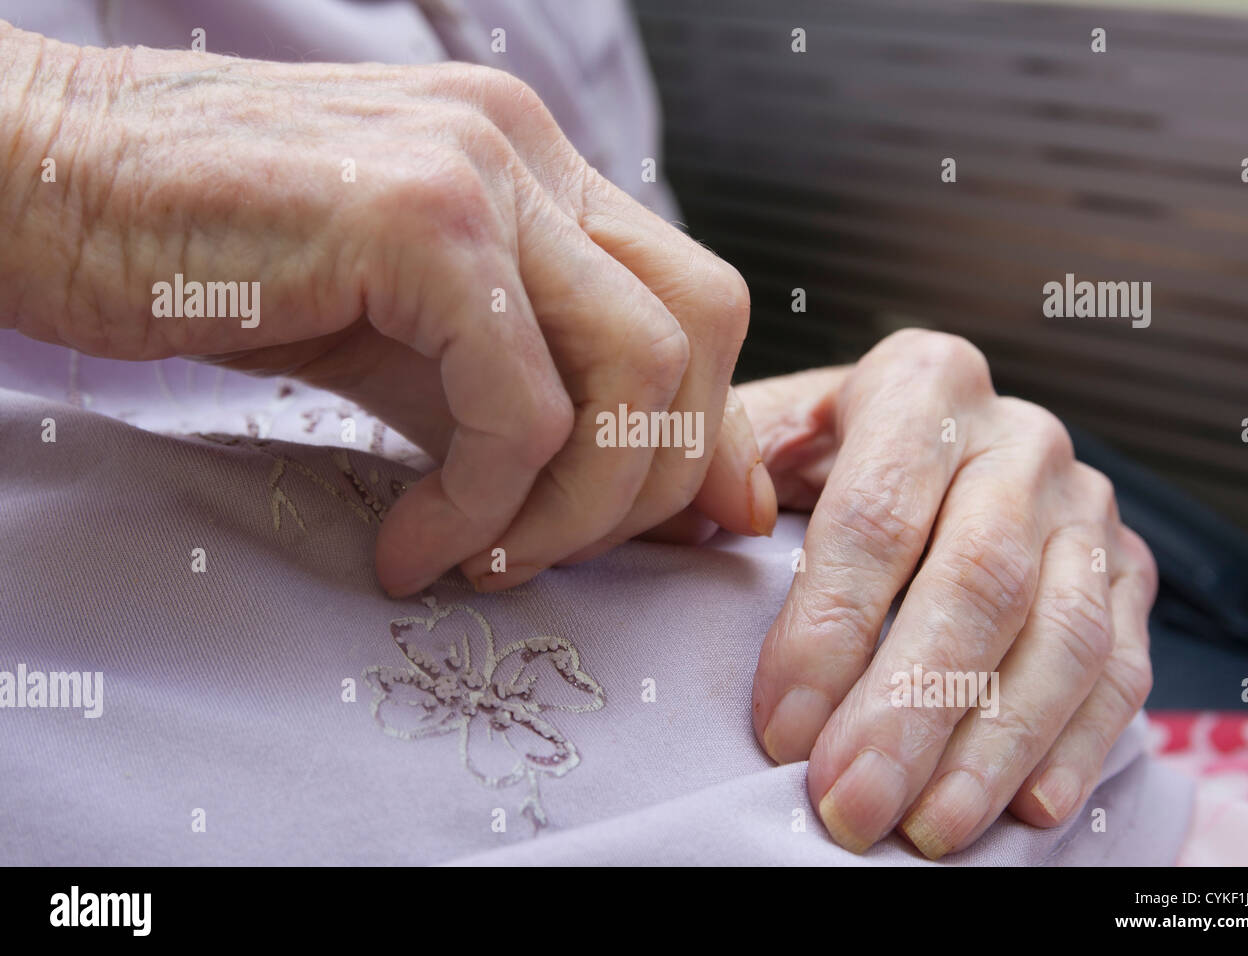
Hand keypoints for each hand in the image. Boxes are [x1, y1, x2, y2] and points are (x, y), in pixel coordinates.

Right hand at [0, 24, 774, 595]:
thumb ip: (524, 405)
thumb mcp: (407, 348)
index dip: (701, 436)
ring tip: (481, 560)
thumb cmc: (218, 274)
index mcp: (540, 171)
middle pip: (700, 335)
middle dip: (651, 482)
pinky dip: (484, 507)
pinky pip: (518, 408)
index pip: (696, 307)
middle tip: (545, 556)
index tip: (663, 534)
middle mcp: (529, 152)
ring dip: (577, 510)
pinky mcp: (416, 221)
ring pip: (639, 372)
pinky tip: (413, 545)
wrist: (48, 190)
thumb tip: (640, 493)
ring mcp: (481, 172)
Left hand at [739, 330, 1156, 857]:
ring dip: (993, 748)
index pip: (875, 517)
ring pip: (1062, 636)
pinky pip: (1121, 668)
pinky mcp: (1129, 571)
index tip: (780, 730)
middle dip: (909, 710)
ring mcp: (1087, 506)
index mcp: (923, 384)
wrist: (929, 434)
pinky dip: (1076, 746)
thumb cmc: (824, 451)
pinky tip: (1027, 810)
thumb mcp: (765, 431)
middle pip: (977, 582)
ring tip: (926, 829)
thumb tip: (728, 515)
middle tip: (851, 803)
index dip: (826, 632)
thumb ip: (723, 458)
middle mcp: (1019, 437)